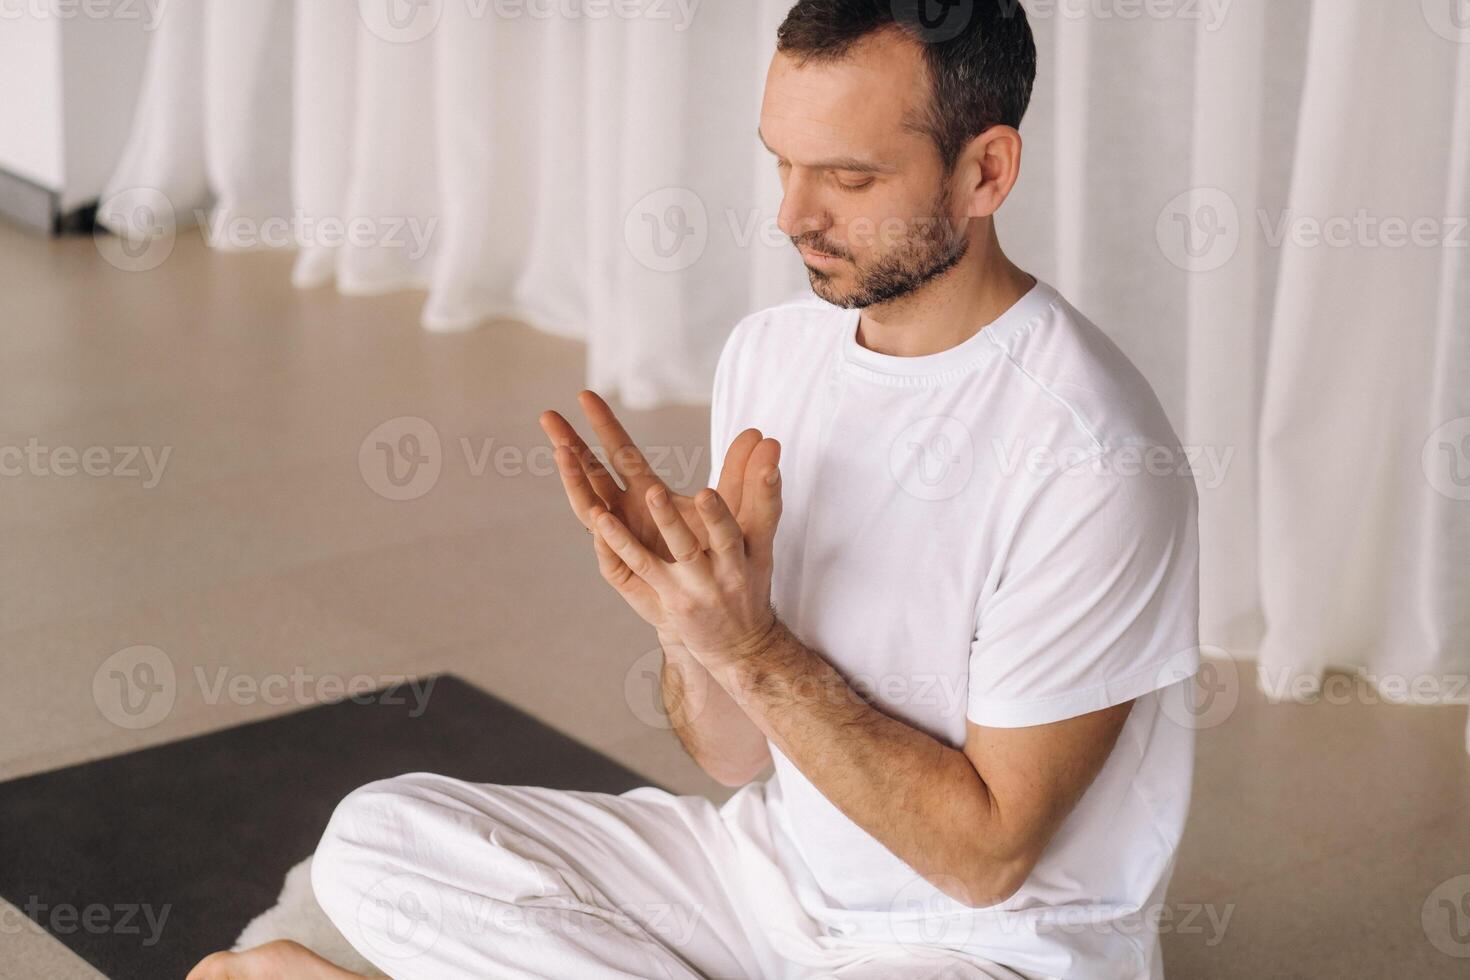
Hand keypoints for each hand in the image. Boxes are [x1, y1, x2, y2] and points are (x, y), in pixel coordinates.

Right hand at [539, 387, 778, 575]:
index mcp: (647, 496)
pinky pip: (612, 556)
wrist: (720, 614)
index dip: (604, 426)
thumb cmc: (718, 556)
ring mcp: (626, 545)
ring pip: (594, 512)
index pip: (620, 454)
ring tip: (565, 456)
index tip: (585, 394)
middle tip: (549, 418)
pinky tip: (597, 517)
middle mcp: (630, 517)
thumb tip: (760, 432)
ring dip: (580, 484)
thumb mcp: (737, 511)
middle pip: (594, 476)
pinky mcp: (632, 578)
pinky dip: (604, 537)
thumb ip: (742, 472)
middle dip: (572, 447)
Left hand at [589, 460, 782, 666]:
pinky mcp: (668, 597)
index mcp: (754, 548)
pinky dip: (621, 543)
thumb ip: (756, 486)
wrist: (738, 644)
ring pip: (683, 549)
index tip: (771, 459)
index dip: (768, 489)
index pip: (767, 514)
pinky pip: (641, 565)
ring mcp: (699, 585)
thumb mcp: (759, 539)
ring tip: (655, 492)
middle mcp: (731, 568)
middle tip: (707, 493)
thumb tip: (761, 436)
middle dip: (718, 514)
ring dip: (669, 521)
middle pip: (727, 535)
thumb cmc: (746, 580)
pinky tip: (602, 519)